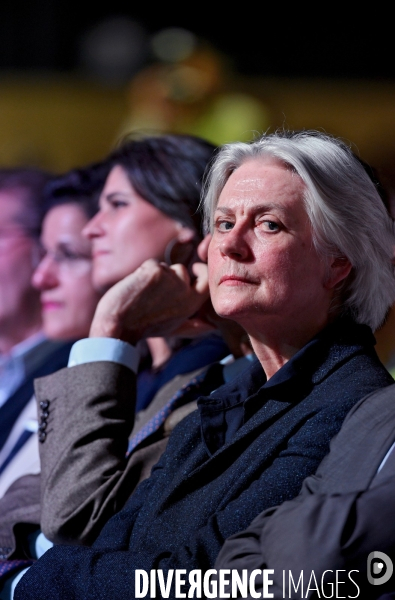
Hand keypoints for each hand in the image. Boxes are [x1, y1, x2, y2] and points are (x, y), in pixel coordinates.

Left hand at [89, 259, 213, 343]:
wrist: (117, 324)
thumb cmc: (144, 327)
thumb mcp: (174, 329)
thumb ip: (194, 327)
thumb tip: (212, 328)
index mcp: (191, 304)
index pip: (206, 281)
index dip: (202, 271)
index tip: (195, 268)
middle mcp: (184, 291)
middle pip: (181, 270)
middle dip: (168, 277)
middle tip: (152, 295)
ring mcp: (170, 279)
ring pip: (165, 267)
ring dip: (155, 275)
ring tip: (143, 294)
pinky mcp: (155, 271)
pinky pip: (151, 264)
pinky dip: (142, 272)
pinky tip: (135, 287)